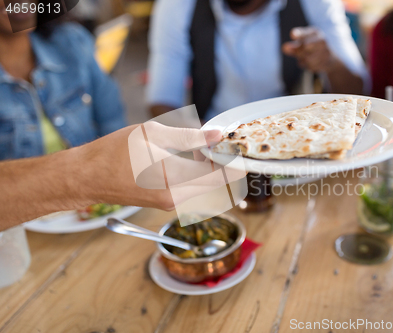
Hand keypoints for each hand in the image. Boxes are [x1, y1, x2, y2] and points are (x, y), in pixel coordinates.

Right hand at [79, 124, 243, 210]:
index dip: (236, 163)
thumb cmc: (114, 152)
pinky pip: (193, 191)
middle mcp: (176, 197)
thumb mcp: (152, 134)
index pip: (220, 176)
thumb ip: (189, 136)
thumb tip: (217, 135)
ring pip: (206, 189)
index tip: (241, 148)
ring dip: (212, 171)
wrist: (87, 178)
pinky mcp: (166, 204)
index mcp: (173, 178)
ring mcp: (171, 204)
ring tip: (204, 148)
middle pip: (217, 186)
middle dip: (225, 165)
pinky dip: (199, 176)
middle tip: (223, 143)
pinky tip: (191, 159)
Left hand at [282, 27, 336, 72]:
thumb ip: (293, 47)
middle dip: (299, 52)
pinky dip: (308, 66)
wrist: (330, 59)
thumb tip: (284, 48)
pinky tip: (311, 63)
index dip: (299, 34)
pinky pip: (311, 66)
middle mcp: (321, 40)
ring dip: (303, 61)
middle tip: (299, 54)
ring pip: (307, 59)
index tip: (292, 34)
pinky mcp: (325, 62)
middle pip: (304, 47)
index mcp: (314, 32)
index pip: (305, 33)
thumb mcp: (302, 45)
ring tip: (306, 58)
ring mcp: (325, 51)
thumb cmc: (312, 48)